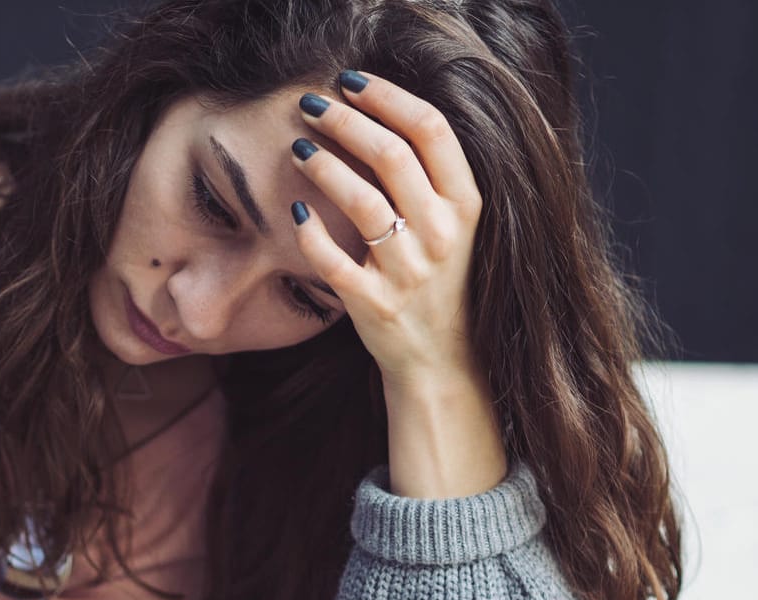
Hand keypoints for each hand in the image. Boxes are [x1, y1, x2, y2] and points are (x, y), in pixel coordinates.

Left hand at [289, 72, 485, 394]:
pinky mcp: (374, 304)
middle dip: (345, 121)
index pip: (430, 129)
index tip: (351, 81)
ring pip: (361, 202)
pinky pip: (333, 261)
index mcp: (464, 205)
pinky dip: (309, 233)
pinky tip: (293, 211)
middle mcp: (441, 234)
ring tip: (298, 147)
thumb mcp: (453, 225)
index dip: (387, 96)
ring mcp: (408, 272)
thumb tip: (381, 111)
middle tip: (311, 104)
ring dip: (323, 166)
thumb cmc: (439, 280)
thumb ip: (428, 176)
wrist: (441, 361)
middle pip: (391, 156)